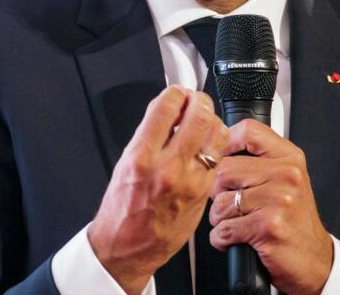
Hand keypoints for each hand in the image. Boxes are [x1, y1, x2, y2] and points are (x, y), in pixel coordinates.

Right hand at [88, 86, 229, 293]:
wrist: (127, 247)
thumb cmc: (122, 209)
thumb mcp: (125, 163)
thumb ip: (148, 135)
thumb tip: (168, 111)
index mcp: (141, 156)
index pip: (166, 107)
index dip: (175, 92)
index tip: (177, 93)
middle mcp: (167, 167)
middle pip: (198, 116)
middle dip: (199, 101)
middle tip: (195, 101)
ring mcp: (190, 181)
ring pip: (216, 135)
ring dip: (212, 121)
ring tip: (203, 121)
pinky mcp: (203, 193)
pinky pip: (218, 158)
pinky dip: (215, 145)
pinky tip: (206, 146)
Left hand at [208, 119, 333, 294]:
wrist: (315, 259)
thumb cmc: (294, 220)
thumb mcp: (286, 179)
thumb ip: (259, 159)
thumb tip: (218, 145)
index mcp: (289, 158)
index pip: (248, 131)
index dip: (226, 144)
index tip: (222, 160)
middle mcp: (287, 175)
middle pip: (225, 169)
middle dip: (218, 192)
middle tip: (230, 204)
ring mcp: (279, 200)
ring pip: (220, 202)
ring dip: (220, 219)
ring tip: (237, 223)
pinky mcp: (268, 227)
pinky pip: (224, 229)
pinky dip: (222, 239)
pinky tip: (237, 239)